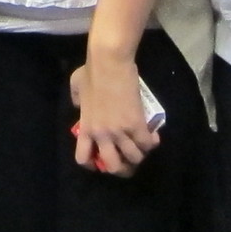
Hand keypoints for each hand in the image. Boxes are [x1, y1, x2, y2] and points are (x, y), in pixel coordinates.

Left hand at [68, 59, 160, 176]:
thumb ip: (76, 101)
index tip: (101, 160)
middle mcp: (102, 135)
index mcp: (86, 128)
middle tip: (127, 160)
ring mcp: (120, 131)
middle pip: (113, 166)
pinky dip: (152, 143)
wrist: (109, 62)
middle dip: (122, 169)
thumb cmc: (91, 71)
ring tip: (142, 147)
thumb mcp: (75, 88)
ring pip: (134, 158)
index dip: (93, 165)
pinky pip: (147, 144)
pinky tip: (154, 137)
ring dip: (140, 155)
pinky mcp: (136, 124)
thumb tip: (80, 105)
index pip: (83, 159)